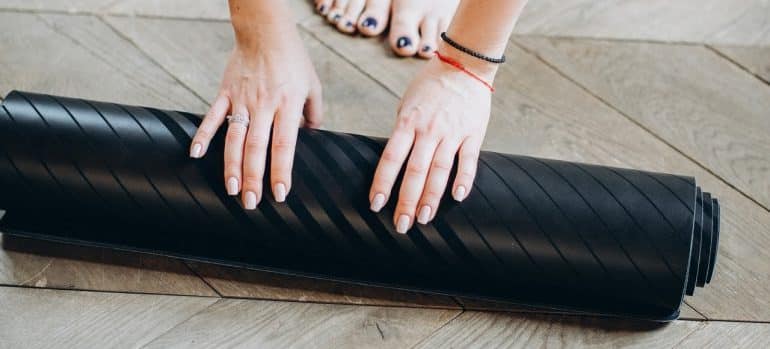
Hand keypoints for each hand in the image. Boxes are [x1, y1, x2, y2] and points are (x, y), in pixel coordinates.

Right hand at [189, 21, 321, 208]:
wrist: (265, 32)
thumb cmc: (292, 60)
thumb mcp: (313, 86)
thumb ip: (314, 113)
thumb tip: (314, 135)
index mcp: (288, 106)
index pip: (284, 146)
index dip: (281, 172)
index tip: (280, 194)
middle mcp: (264, 106)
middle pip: (256, 148)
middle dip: (253, 178)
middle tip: (251, 203)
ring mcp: (242, 100)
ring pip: (234, 139)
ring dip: (231, 166)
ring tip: (231, 189)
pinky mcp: (225, 93)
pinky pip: (212, 117)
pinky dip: (202, 135)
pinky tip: (196, 155)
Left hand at [369, 55, 492, 233]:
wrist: (464, 64)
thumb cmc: (431, 85)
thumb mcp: (407, 104)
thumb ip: (402, 131)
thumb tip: (395, 160)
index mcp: (407, 122)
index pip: (391, 158)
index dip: (383, 183)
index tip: (376, 204)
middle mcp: (428, 130)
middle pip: (415, 172)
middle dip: (406, 201)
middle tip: (401, 225)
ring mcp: (452, 133)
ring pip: (440, 171)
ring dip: (431, 198)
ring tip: (424, 219)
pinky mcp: (473, 134)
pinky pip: (468, 161)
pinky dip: (464, 180)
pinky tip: (458, 198)